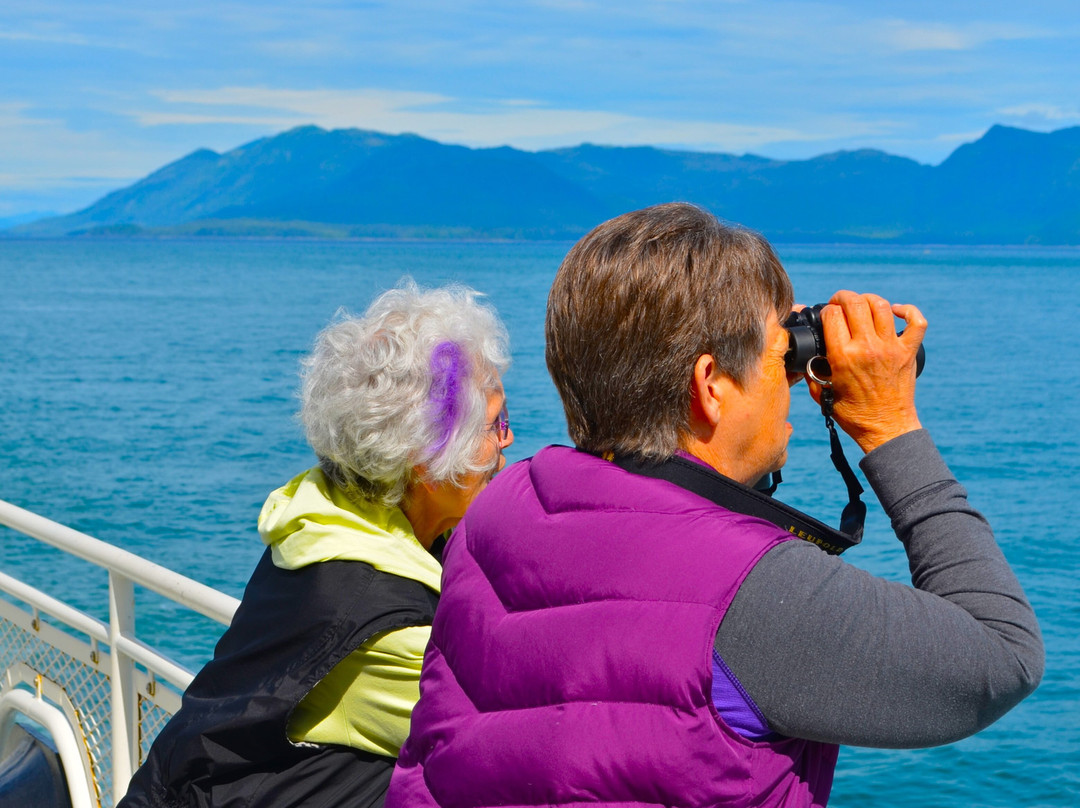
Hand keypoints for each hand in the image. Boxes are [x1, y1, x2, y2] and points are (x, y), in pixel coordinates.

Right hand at [805, 290, 926, 452]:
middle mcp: (867, 348)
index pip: (832, 315)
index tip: (826, 316)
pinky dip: (907, 310)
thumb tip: (806, 353)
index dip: (826, 311)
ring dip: (868, 300)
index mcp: (843, 357)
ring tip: (862, 305)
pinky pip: (916, 321)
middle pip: (855, 303)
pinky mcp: (908, 352)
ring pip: (881, 306)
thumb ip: (812, 370)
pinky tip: (895, 311)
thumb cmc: (852, 414)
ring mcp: (891, 348)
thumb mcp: (822, 392)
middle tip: (839, 303)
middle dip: (843, 297)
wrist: (885, 428)